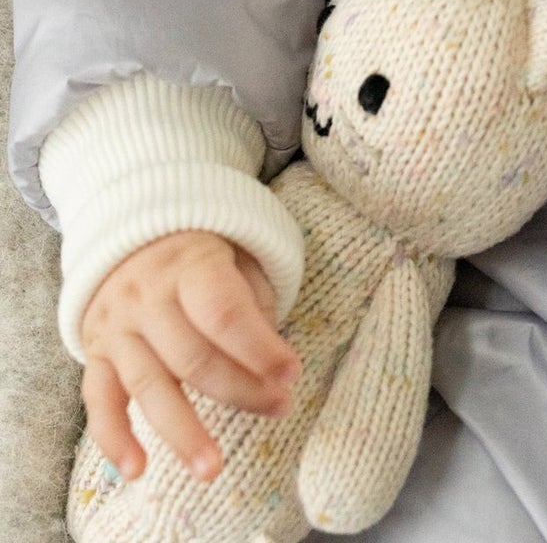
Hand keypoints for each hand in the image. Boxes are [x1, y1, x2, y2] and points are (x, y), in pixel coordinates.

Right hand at [79, 229, 302, 483]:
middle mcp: (147, 296)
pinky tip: (136, 469)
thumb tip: (268, 362)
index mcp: (189, 264)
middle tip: (279, 408)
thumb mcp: (235, 255)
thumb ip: (252, 302)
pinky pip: (100, 400)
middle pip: (193, 357)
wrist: (128, 234)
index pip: (224, 313)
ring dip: (183, 432)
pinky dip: (114, 438)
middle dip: (241, 390)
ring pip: (150, 386)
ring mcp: (117, 326)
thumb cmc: (199, 255)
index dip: (260, 347)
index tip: (292, 374)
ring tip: (212, 469)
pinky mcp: (96, 353)